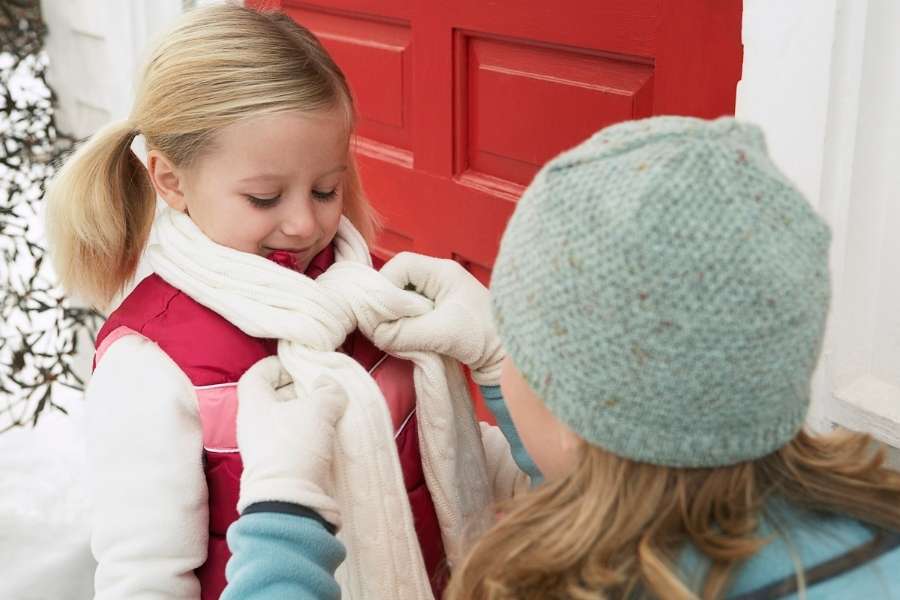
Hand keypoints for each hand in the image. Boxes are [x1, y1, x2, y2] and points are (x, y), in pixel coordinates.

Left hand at [236, 356, 347, 528]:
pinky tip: (327, 436)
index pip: (256, 375)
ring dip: (306, 414)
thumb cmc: (295, 445)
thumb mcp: (319, 409)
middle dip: (297, 390)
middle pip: (272, 398)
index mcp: (253, 405)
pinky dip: (308, 434)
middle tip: (321, 387)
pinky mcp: (277, 467)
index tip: (299, 366)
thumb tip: (327, 384)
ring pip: (284, 421)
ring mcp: (263, 449)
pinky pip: (291, 441)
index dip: (276, 366)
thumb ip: (327, 391)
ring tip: (330, 411)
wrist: (290, 501)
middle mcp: (252, 426)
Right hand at [375, 252, 504, 385]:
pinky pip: (411, 316)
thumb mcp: (442, 333)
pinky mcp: (439, 317)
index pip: (401, 265)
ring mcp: (440, 298)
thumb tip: (378, 334)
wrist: (508, 360)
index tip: (379, 312)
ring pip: (403, 301)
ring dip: (396, 319)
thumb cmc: (485, 338)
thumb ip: (405, 333)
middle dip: (388, 304)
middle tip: (384, 327)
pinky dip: (404, 329)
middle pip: (399, 281)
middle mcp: (440, 280)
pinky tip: (407, 342)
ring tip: (395, 336)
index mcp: (443, 272)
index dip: (384, 284)